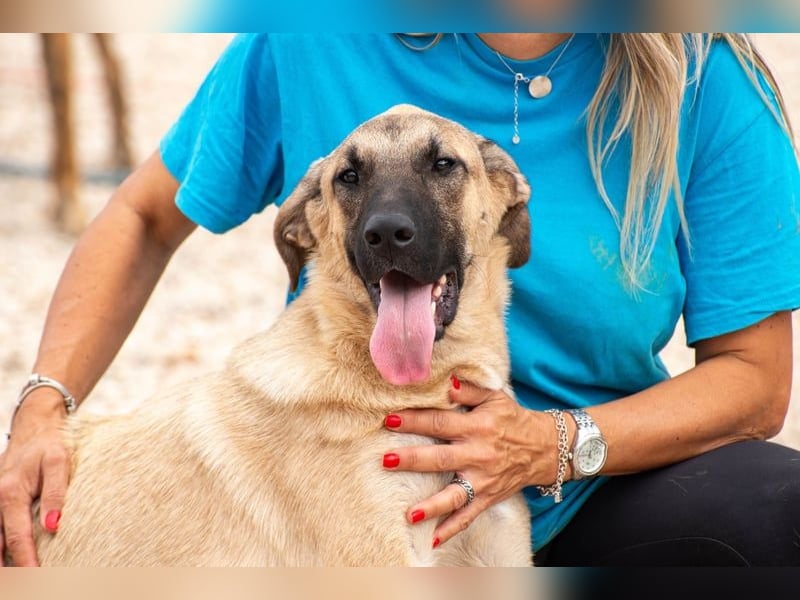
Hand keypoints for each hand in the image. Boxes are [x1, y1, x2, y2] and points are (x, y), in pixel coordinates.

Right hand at [0, 389, 70, 565]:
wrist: (35, 427)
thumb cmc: (50, 444)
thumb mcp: (59, 462)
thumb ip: (55, 493)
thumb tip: (53, 526)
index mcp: (10, 492)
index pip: (17, 537)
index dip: (26, 561)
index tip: (35, 578)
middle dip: (7, 568)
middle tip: (21, 586)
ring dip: (1, 559)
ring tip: (14, 580)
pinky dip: (0, 545)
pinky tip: (7, 558)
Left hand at [382, 376, 564, 547]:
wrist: (545, 448)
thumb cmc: (512, 419)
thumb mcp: (494, 397)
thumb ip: (468, 389)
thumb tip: (445, 380)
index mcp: (477, 427)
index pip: (441, 422)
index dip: (415, 420)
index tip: (389, 420)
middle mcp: (479, 454)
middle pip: (441, 458)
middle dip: (413, 459)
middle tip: (387, 460)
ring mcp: (483, 480)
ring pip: (455, 495)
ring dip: (432, 505)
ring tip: (409, 513)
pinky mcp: (488, 497)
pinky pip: (469, 516)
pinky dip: (451, 529)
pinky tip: (432, 539)